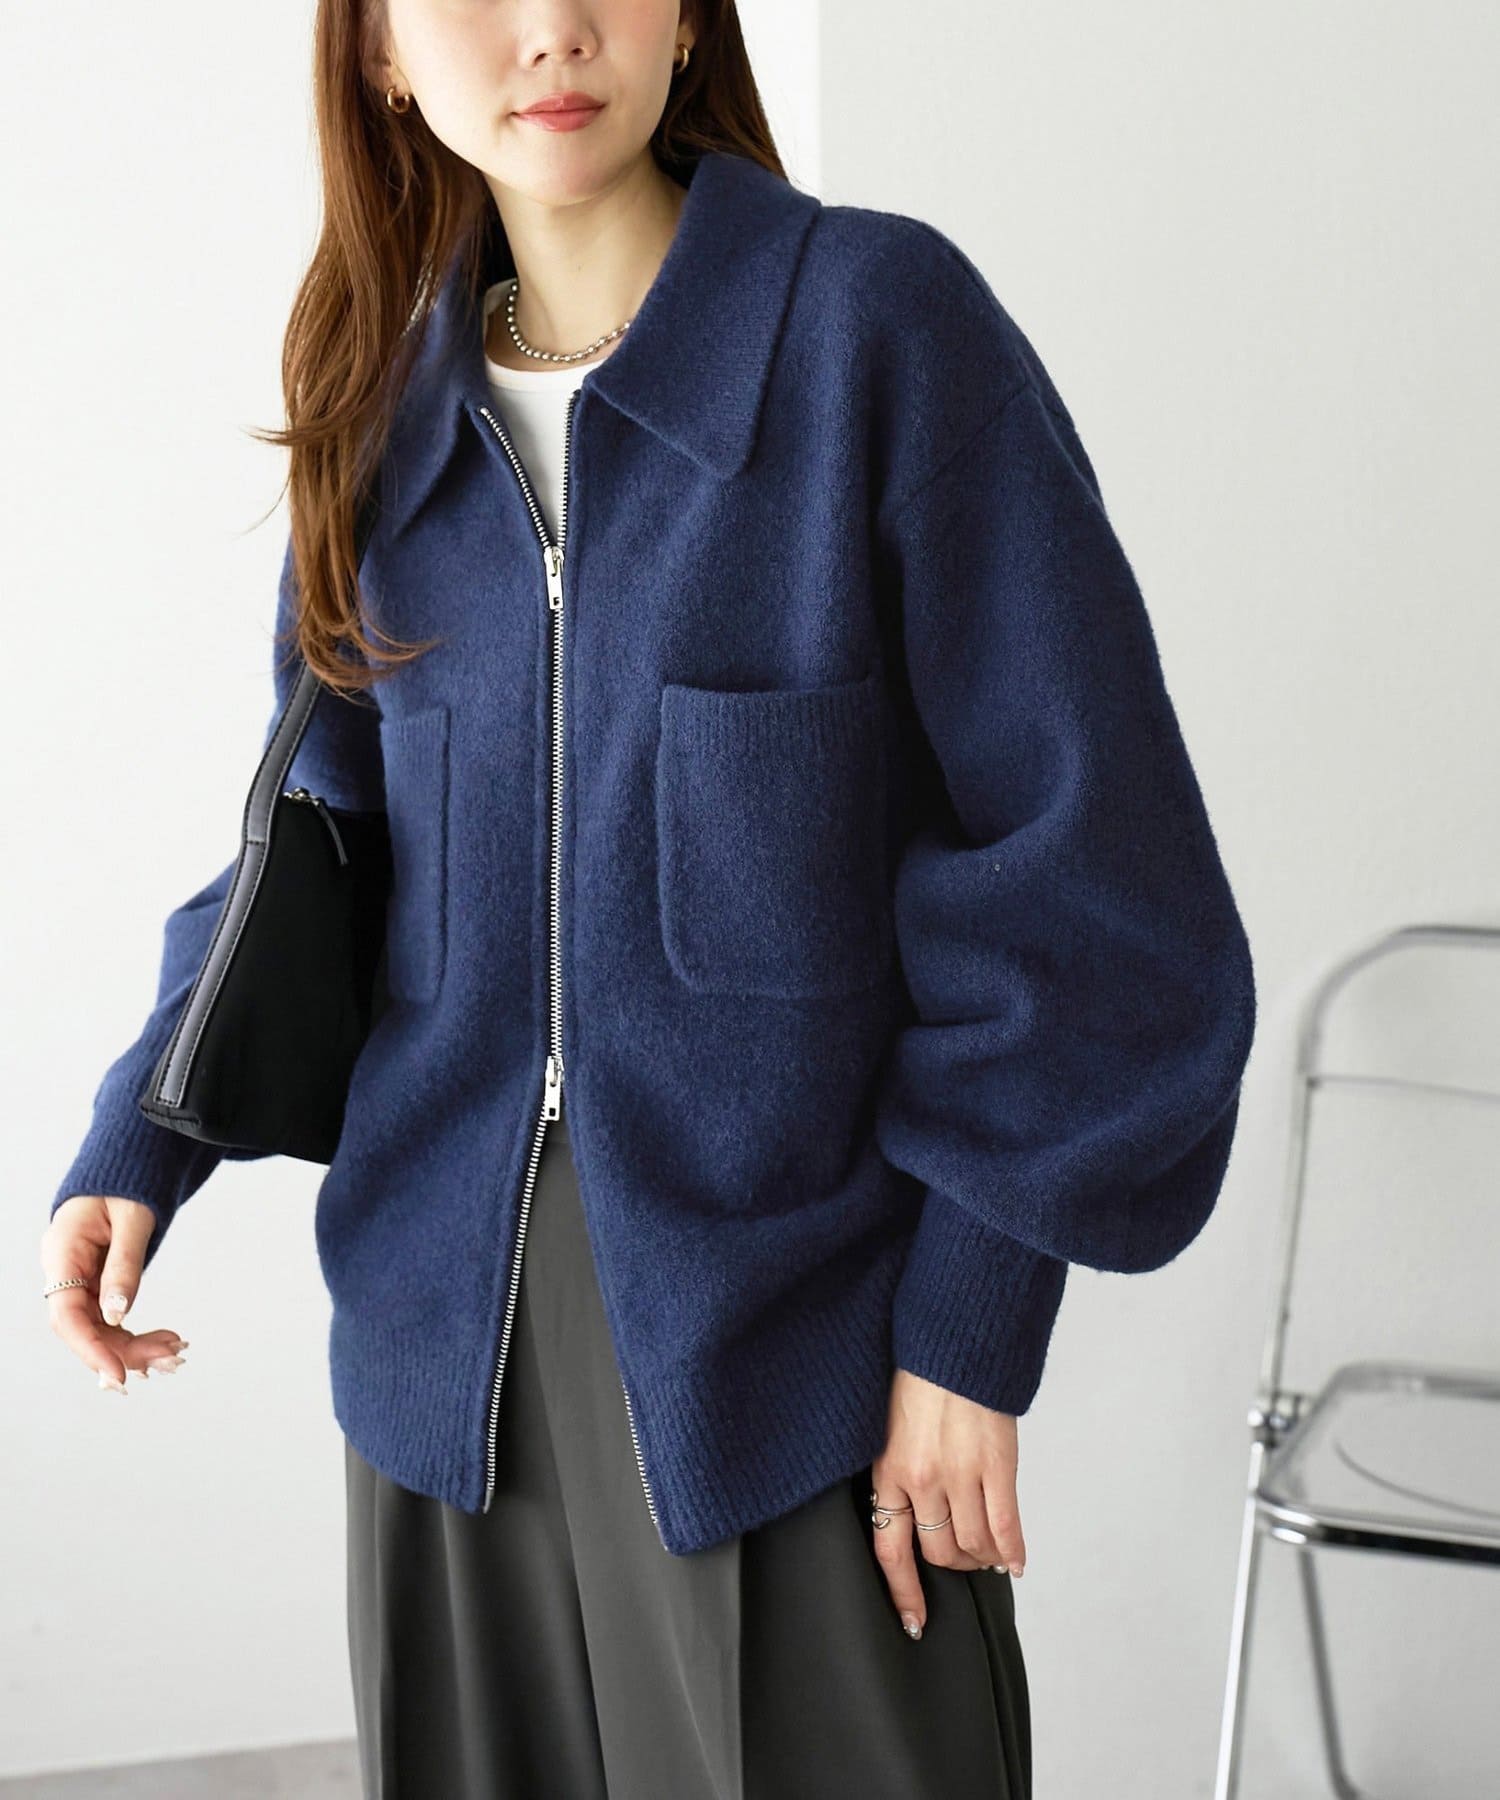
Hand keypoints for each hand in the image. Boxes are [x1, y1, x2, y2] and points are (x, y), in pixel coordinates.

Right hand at [41, 1197, 188, 1391]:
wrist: (129, 1167)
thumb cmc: (128, 1183)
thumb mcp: (133, 1218)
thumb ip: (124, 1264)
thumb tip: (117, 1314)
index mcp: (62, 1252)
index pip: (66, 1314)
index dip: (90, 1348)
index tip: (120, 1374)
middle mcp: (64, 1270)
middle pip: (83, 1328)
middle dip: (123, 1350)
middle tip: (170, 1359)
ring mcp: (77, 1279)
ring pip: (98, 1328)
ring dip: (133, 1346)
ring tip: (174, 1353)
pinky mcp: (94, 1283)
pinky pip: (108, 1317)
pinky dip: (134, 1332)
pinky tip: (164, 1342)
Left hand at [869, 1367, 1025, 1638]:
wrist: (954, 1343)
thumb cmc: (920, 1379)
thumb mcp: (890, 1428)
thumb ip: (900, 1472)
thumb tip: (913, 1514)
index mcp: (889, 1471)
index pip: (891, 1550)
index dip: (904, 1592)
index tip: (915, 1621)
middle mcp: (923, 1480)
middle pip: (939, 1552)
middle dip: (954, 1565)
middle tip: (965, 1561)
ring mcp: (962, 1475)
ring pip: (974, 1544)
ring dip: (983, 1558)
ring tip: (989, 1555)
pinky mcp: (997, 1466)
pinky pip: (1006, 1525)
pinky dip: (1013, 1550)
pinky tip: (1015, 1562)